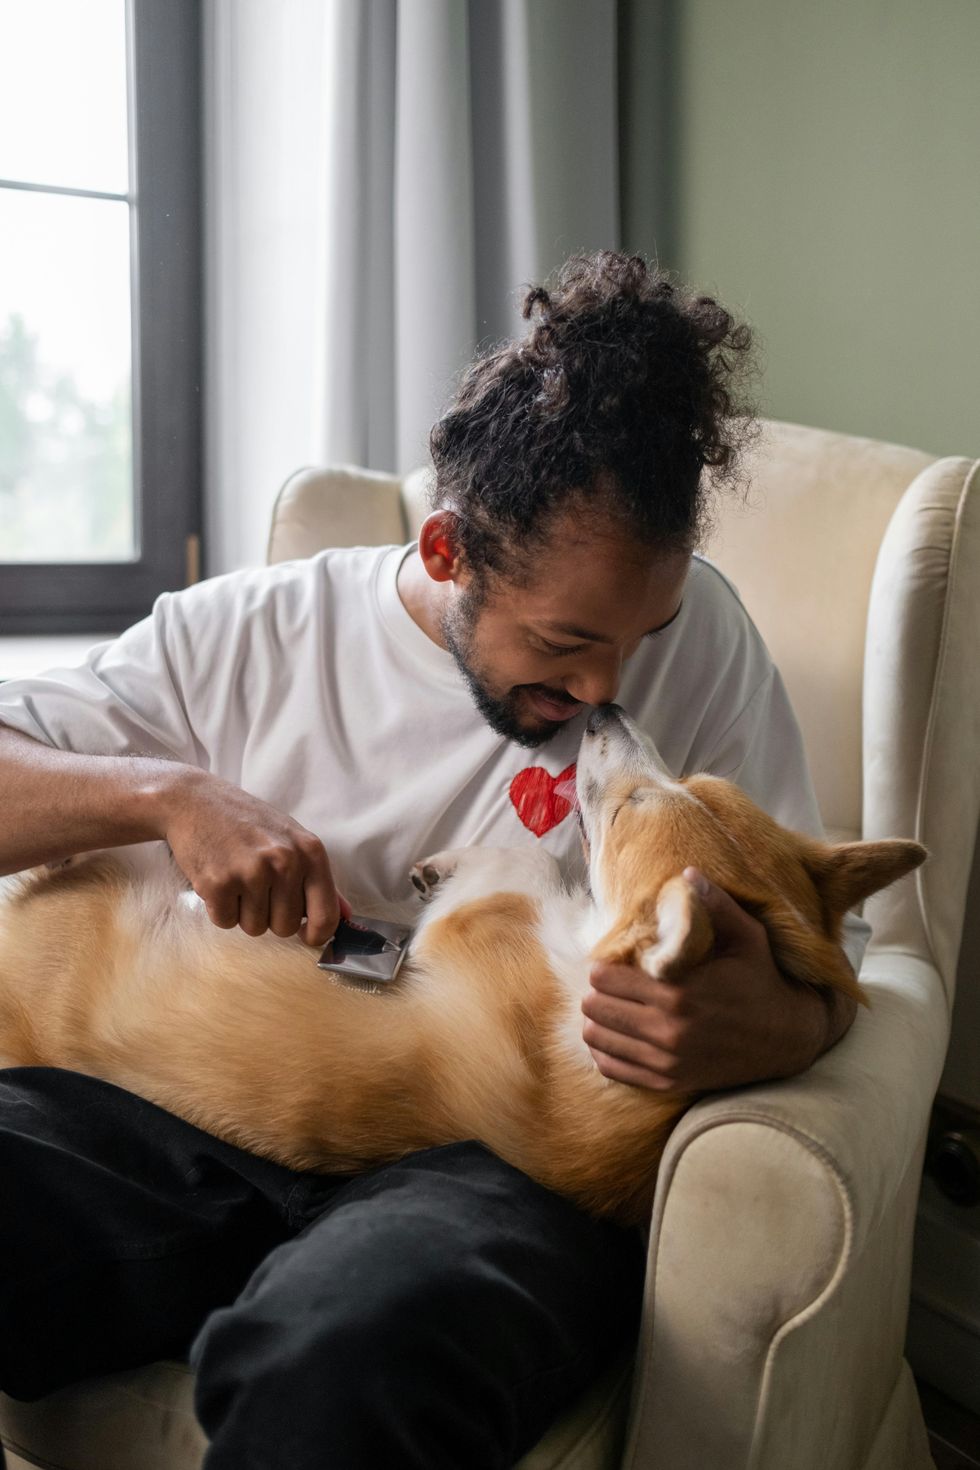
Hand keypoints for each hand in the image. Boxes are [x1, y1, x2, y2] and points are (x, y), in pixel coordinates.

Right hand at [159, 768, 349, 944]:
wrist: (195, 801)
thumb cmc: (247, 822)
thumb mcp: (292, 840)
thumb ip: (318, 880)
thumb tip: (346, 917)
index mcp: (310, 851)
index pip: (326, 915)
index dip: (317, 934)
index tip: (306, 935)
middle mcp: (285, 861)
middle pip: (285, 927)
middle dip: (270, 915)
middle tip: (255, 885)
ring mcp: (251, 872)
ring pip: (255, 928)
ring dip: (243, 912)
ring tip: (236, 877)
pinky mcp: (219, 883)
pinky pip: (226, 922)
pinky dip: (220, 909)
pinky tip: (219, 879)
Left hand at [581, 869, 855, 1093]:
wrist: (788, 1038)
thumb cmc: (762, 980)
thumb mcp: (748, 937)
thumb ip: (717, 904)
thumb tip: (688, 872)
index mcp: (679, 991)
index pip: (604, 978)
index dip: (603, 967)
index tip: (614, 964)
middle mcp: (668, 1030)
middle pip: (595, 1007)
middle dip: (598, 993)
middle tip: (610, 986)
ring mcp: (667, 1061)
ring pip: (597, 1038)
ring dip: (598, 1020)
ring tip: (611, 1008)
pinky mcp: (668, 1082)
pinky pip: (612, 1068)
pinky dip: (606, 1050)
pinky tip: (617, 1036)